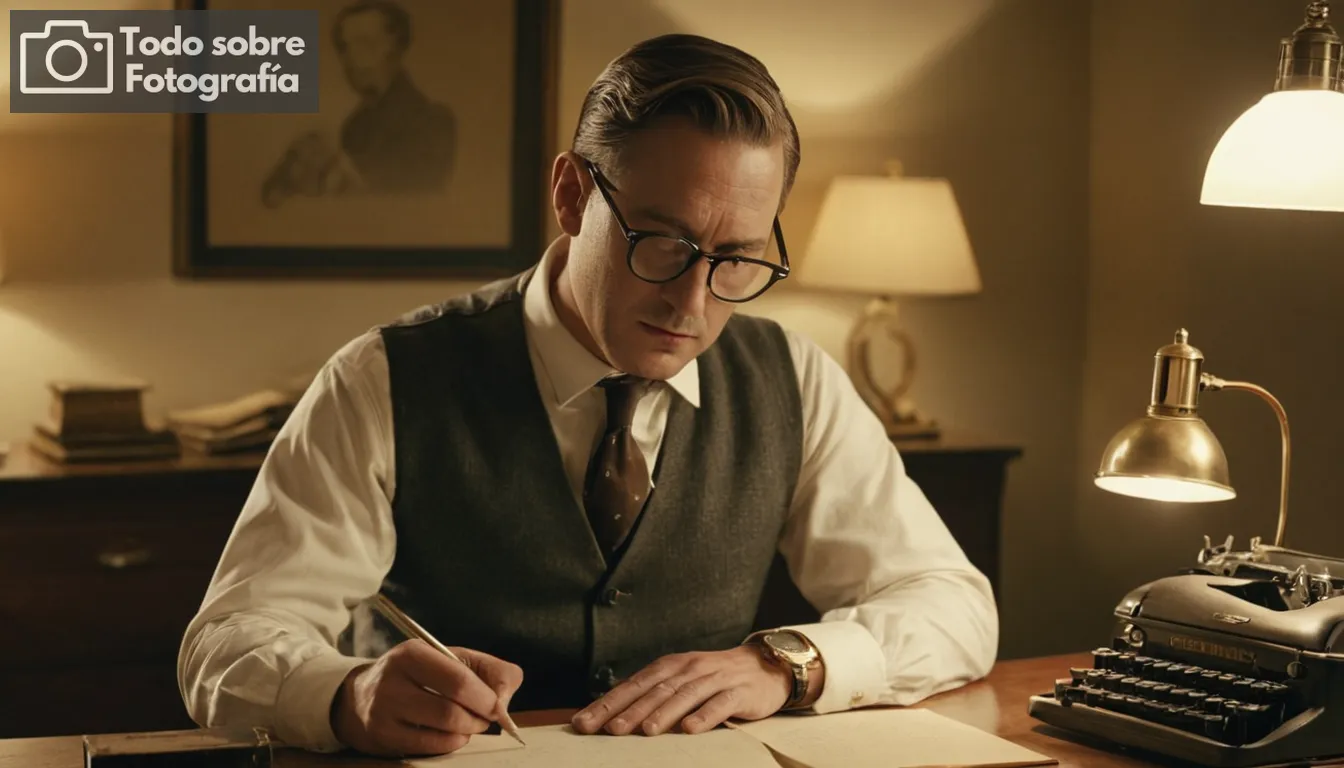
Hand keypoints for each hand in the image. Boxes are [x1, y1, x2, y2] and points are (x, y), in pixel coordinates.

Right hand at [331, 639, 523, 756]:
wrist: (359, 697)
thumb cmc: (417, 675)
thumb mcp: (449, 658)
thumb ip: (488, 669)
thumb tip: (504, 699)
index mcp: (412, 653)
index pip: (459, 680)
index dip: (486, 697)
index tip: (497, 703)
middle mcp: (393, 682)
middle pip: (451, 710)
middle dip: (480, 717)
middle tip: (487, 716)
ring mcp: (384, 713)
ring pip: (443, 731)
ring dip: (468, 731)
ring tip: (471, 723)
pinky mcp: (384, 738)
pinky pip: (431, 748)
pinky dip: (452, 743)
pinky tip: (453, 734)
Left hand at [571, 645, 789, 736]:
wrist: (763, 666)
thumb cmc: (713, 679)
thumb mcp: (681, 681)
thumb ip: (653, 695)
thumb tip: (612, 715)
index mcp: (670, 667)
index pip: (633, 685)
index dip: (608, 704)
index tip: (584, 723)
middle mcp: (688, 669)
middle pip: (654, 690)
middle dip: (629, 710)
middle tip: (608, 730)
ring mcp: (714, 679)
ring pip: (685, 695)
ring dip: (664, 713)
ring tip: (645, 731)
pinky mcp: (738, 692)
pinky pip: (720, 704)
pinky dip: (705, 716)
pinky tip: (691, 729)